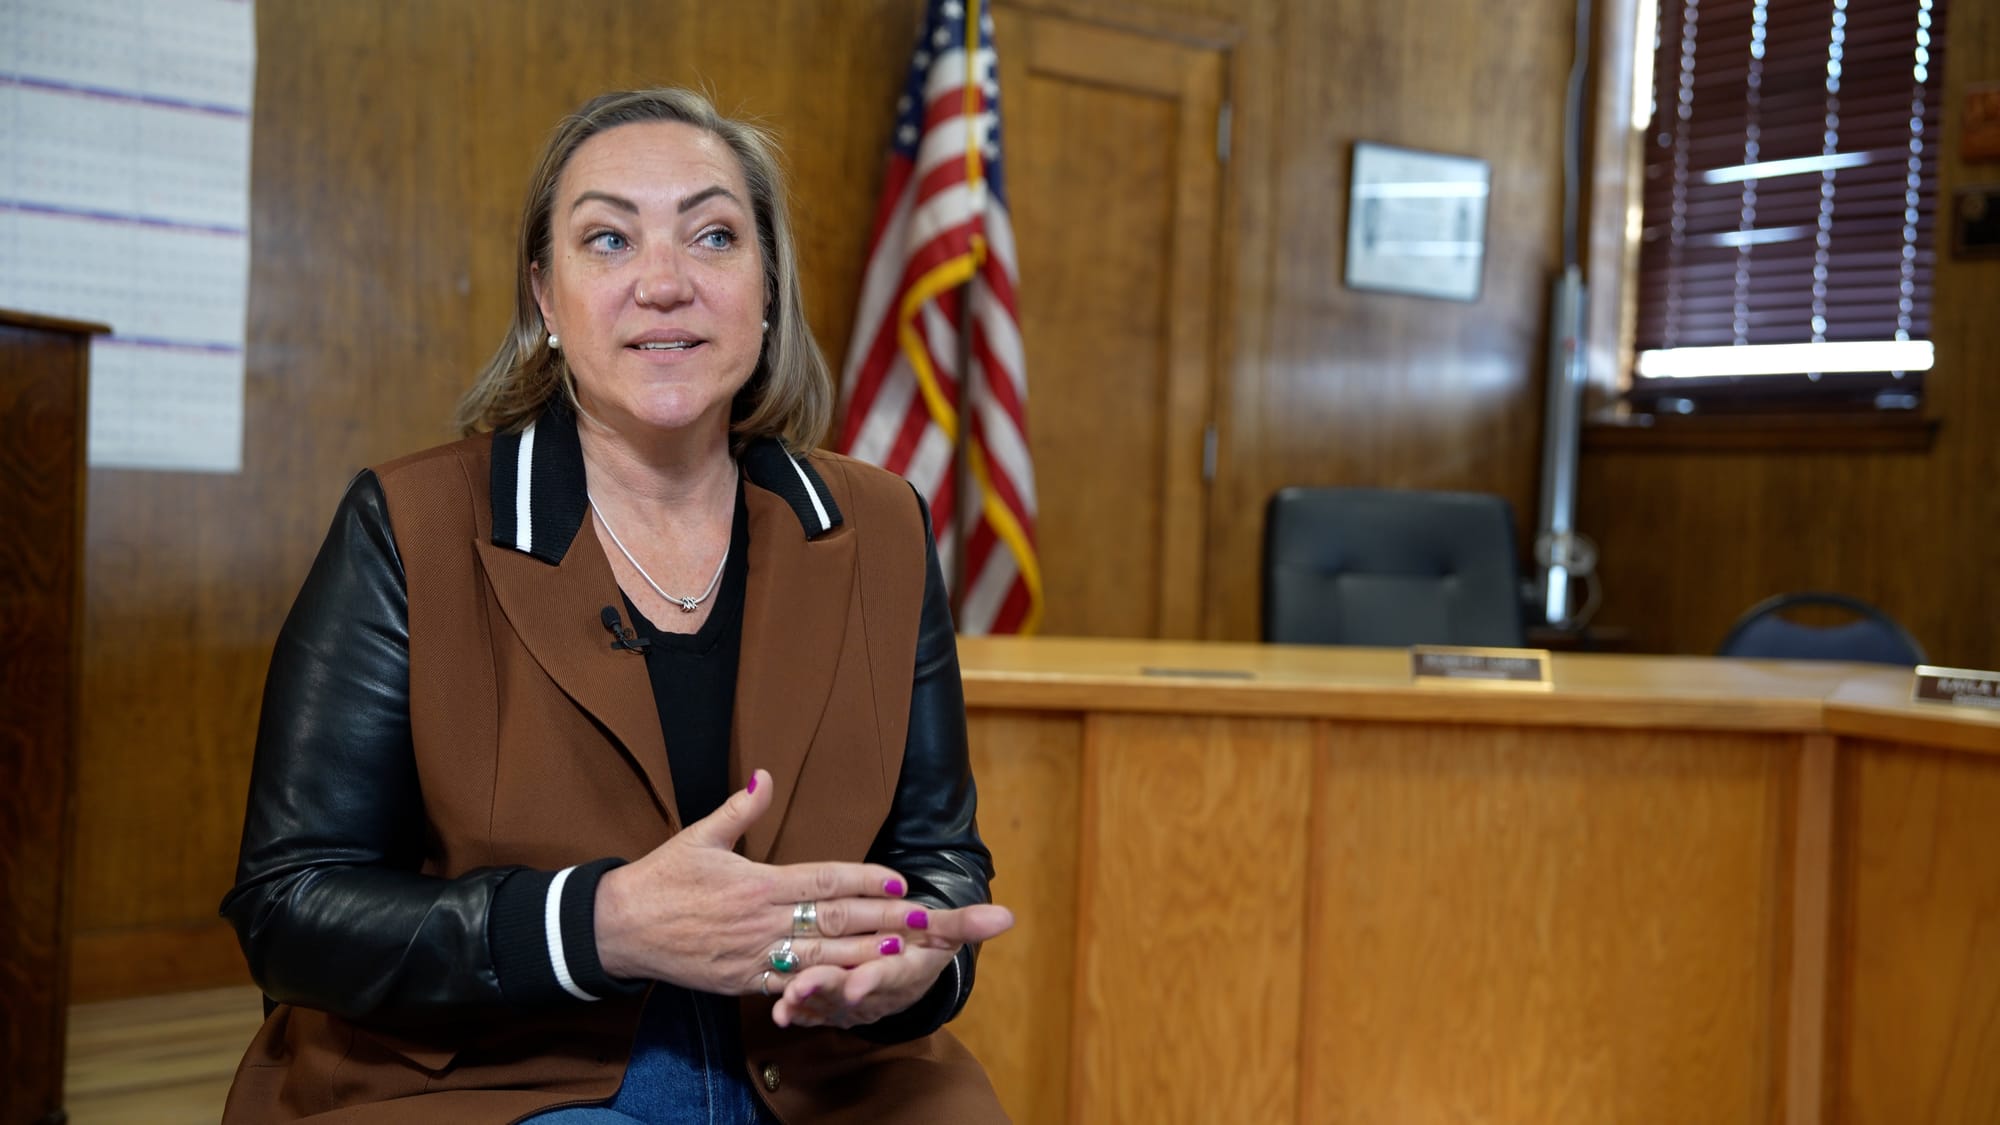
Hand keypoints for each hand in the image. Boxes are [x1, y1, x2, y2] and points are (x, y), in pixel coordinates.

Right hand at [593, 769, 915, 993]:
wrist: (619, 928)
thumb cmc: (660, 877)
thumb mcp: (699, 836)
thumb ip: (740, 810)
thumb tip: (765, 777)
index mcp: (759, 882)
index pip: (825, 878)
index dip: (867, 880)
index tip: (901, 882)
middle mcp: (763, 920)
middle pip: (835, 919)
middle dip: (884, 920)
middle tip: (925, 920)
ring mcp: (754, 955)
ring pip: (822, 958)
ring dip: (866, 956)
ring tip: (905, 952)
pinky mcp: (742, 983)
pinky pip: (790, 987)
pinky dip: (824, 988)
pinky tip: (853, 987)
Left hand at [772, 902, 1014, 1028]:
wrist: (905, 967)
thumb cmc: (923, 942)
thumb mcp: (945, 931)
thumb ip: (968, 923)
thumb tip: (1008, 916)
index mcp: (905, 970)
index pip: (892, 974)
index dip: (876, 978)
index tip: (858, 983)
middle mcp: (879, 990)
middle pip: (853, 991)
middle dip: (829, 990)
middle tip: (804, 987)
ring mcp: (854, 1000)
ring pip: (828, 1002)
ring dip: (806, 1002)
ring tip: (786, 1000)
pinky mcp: (831, 1004)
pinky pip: (812, 1010)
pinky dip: (796, 1011)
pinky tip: (779, 1010)